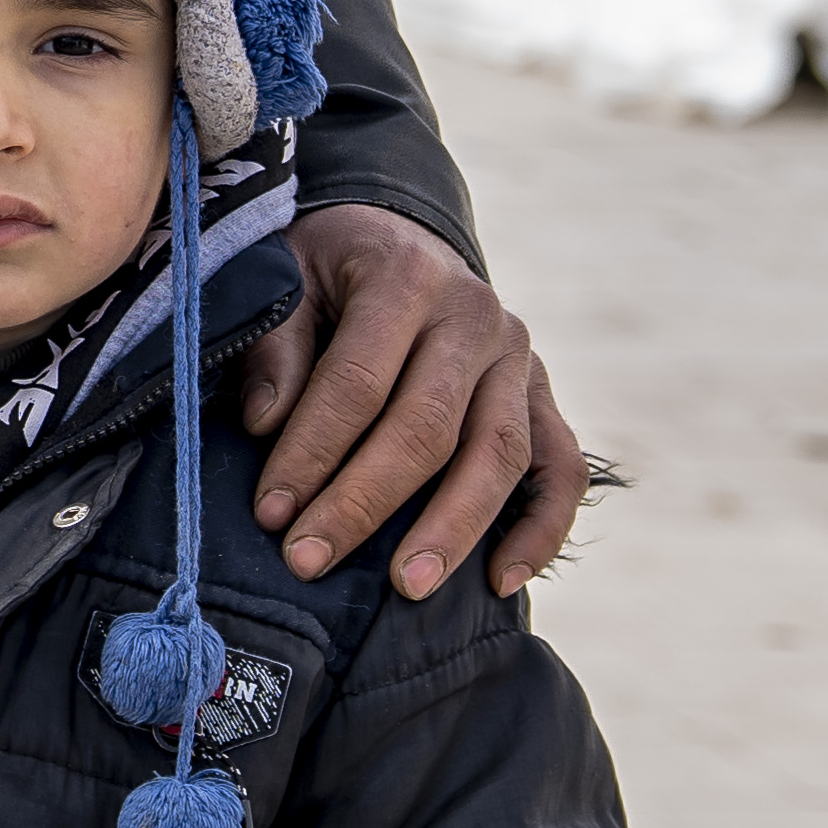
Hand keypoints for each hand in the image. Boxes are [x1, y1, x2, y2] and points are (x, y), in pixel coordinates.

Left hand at [238, 203, 587, 598]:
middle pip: (427, 426)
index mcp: (406, 277)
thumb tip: (264, 422)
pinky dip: (541, 529)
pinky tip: (503, 581)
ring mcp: (519, 359)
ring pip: (500, 454)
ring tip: (406, 587)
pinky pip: (563, 468)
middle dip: (364, 503)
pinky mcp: (544, 396)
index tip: (271, 513)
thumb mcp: (287, 276)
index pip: (358, 382)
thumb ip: (276, 344)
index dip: (311, 452)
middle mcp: (475, 316)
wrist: (398, 240)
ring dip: (452, 529)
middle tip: (309, 561)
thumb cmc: (329, 272)